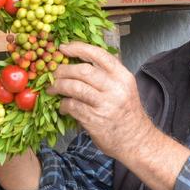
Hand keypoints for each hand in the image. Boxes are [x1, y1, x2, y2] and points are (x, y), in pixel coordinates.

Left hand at [48, 42, 153, 162]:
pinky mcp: (95, 120)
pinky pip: (73, 106)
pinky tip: (63, 107)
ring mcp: (105, 104)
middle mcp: (115, 88)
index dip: (78, 48)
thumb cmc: (127, 114)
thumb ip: (107, 75)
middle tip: (54, 73)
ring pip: (75, 87)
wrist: (137, 141)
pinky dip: (64, 105)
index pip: (99, 54)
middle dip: (63, 70)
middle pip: (83, 70)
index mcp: (123, 76)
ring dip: (59, 86)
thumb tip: (78, 63)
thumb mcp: (124, 89)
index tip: (63, 47)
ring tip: (52, 89)